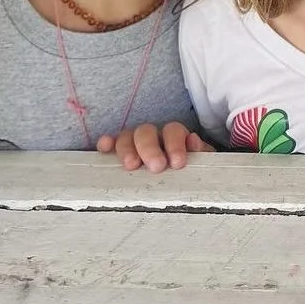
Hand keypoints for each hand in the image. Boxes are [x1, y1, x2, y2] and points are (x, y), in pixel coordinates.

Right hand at [96, 122, 213, 171]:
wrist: (179, 172)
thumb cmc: (187, 166)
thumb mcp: (200, 161)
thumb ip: (200, 151)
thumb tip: (193, 140)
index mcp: (173, 135)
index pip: (172, 130)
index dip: (175, 144)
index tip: (177, 163)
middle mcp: (153, 135)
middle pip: (147, 131)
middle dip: (150, 148)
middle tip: (156, 167)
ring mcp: (134, 142)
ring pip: (127, 136)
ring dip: (128, 149)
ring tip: (131, 165)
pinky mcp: (119, 152)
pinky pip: (111, 143)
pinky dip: (107, 143)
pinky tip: (104, 147)